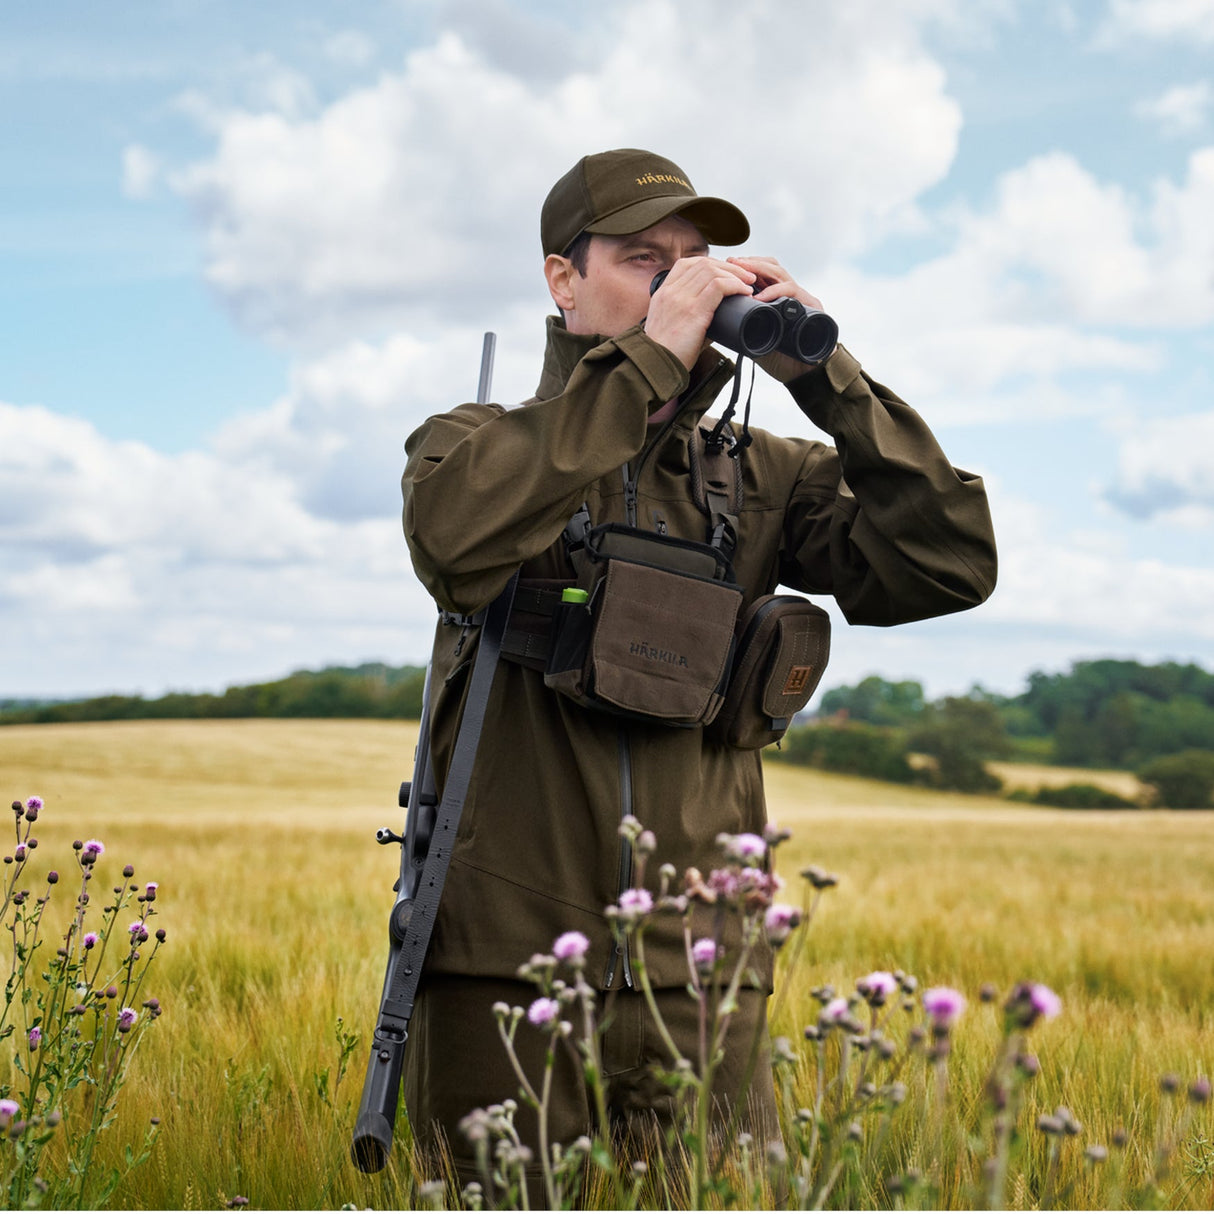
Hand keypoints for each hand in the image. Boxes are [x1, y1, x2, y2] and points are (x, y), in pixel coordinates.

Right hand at [645, 256, 755, 369]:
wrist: (655, 367)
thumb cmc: (666, 353)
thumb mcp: (672, 327)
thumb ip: (691, 317)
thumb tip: (719, 319)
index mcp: (663, 294)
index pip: (686, 264)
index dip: (710, 264)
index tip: (725, 272)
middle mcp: (670, 292)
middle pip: (703, 264)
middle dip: (729, 267)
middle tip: (745, 277)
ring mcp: (680, 299)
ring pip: (712, 271)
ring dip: (735, 274)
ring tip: (748, 284)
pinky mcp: (693, 311)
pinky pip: (718, 286)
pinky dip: (735, 285)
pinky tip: (744, 292)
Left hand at [726, 256, 834, 378]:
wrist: (803, 374)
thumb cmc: (780, 358)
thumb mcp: (756, 339)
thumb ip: (743, 329)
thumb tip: (718, 324)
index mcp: (777, 298)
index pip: (762, 272)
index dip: (745, 267)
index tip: (726, 266)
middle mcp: (790, 294)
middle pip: (771, 267)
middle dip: (750, 263)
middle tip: (732, 264)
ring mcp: (802, 299)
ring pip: (781, 274)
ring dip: (760, 271)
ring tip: (742, 274)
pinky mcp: (812, 306)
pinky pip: (792, 292)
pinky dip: (774, 292)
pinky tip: (759, 297)